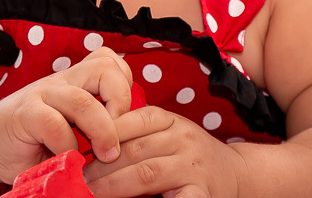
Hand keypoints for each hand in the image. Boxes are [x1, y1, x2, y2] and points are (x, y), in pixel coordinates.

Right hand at [0, 46, 132, 183]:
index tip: (127, 121)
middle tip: (120, 136)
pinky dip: (68, 146)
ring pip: (83, 100)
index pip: (113, 62)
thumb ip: (96, 124)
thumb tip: (131, 143)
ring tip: (105, 154)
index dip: (127, 87)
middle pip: (105, 68)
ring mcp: (43, 93)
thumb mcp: (72, 127)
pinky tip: (69, 159)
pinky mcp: (26, 114)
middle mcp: (63, 81)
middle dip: (122, 103)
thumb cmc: (37, 139)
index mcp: (78, 80)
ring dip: (102, 131)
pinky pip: (54, 125)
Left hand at [83, 106, 244, 197]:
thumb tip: (88, 151)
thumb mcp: (166, 136)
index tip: (76, 149)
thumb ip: (136, 139)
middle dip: (99, 166)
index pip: (131, 120)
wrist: (237, 175)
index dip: (102, 133)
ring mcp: (193, 167)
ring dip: (113, 186)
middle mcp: (183, 138)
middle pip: (133, 149)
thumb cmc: (188, 158)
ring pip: (146, 173)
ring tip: (89, 193)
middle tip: (74, 178)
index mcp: (170, 120)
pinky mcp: (202, 194)